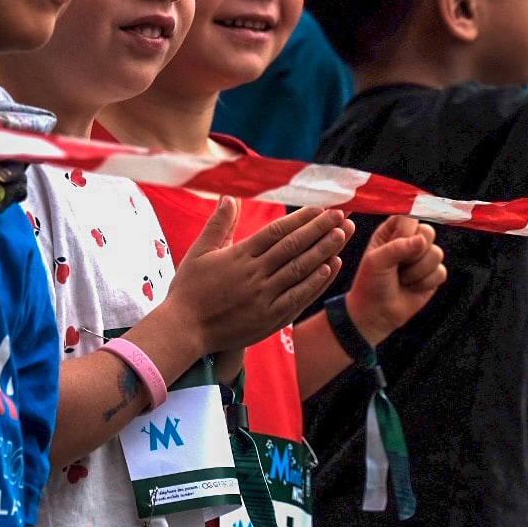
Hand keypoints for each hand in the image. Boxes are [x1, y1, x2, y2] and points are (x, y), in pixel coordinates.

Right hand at [165, 202, 349, 355]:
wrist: (184, 329)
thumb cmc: (189, 289)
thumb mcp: (199, 251)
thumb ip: (218, 224)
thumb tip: (230, 197)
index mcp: (238, 256)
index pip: (276, 232)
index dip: (300, 219)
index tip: (320, 208)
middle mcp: (255, 275)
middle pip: (293, 248)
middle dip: (320, 230)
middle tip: (340, 215)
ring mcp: (264, 298)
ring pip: (300, 270)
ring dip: (324, 251)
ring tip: (342, 234)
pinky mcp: (270, 319)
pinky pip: (298, 298)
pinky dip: (316, 282)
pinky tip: (330, 268)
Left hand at [344, 215, 445, 344]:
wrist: (376, 313)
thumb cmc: (370, 283)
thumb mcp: (376, 261)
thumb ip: (398, 247)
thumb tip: (422, 240)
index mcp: (391, 231)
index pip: (409, 216)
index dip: (408, 229)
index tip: (400, 241)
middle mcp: (409, 240)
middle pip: (428, 232)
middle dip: (414, 253)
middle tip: (398, 265)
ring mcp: (423, 256)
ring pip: (437, 253)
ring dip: (417, 271)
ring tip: (401, 279)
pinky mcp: (433, 274)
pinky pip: (441, 272)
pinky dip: (424, 283)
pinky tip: (411, 287)